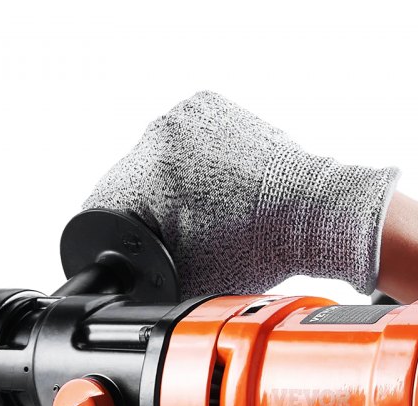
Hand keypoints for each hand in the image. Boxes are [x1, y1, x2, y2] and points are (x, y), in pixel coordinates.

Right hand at [84, 91, 399, 298]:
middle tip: (178, 237)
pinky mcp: (217, 110)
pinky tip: (219, 192)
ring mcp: (193, 114)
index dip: (116, 236)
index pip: (104, 205)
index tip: (132, 249)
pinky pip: (189, 144)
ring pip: (160, 162)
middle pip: (132, 181)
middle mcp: (164, 130)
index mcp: (148, 168)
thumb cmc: (263, 245)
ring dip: (172, 189)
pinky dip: (198, 168)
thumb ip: (147, 272)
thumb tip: (128, 283)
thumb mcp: (188, 274)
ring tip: (205, 216)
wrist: (314, 216)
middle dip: (149, 211)